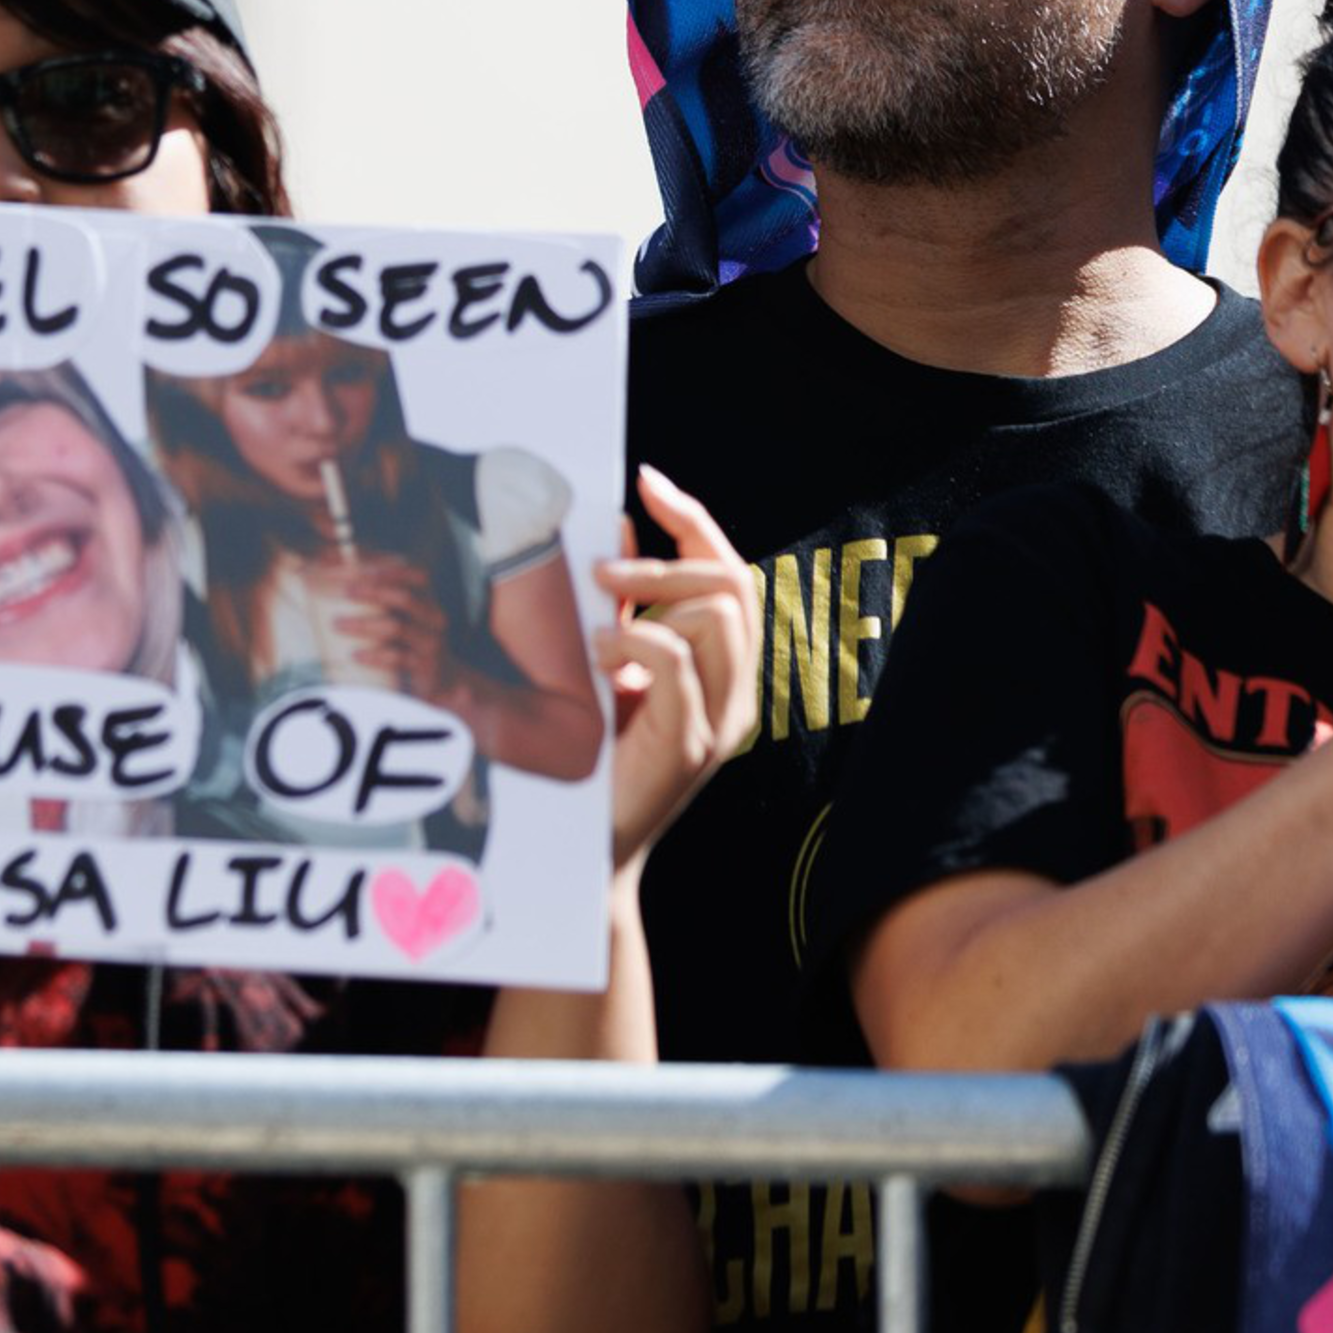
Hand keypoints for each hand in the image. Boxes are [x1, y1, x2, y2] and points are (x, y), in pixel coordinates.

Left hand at [327, 556, 447, 697]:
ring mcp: (430, 642)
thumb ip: (375, 591)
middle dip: (373, 592)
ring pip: (397, 628)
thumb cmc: (409, 640)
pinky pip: (398, 658)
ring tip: (338, 624)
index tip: (360, 568)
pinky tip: (355, 654)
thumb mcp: (400, 615)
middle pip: (404, 598)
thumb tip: (334, 559)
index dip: (391, 570)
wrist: (441, 679)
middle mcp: (432, 617)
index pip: (417, 575)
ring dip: (364, 624)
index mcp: (426, 600)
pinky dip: (374, 655)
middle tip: (345, 591)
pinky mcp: (424, 666)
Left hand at [587, 465, 757, 863]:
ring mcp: (722, 721)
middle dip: (665, 559)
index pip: (731, 573)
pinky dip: (634, 644)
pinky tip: (599, 660)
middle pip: (732, 584)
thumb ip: (622, 606)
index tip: (649, 480)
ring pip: (716, 615)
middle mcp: (737, 692)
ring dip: (649, 603)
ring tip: (596, 628)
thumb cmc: (600, 759)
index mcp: (724, 669)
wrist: (595, 853)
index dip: (694, 519)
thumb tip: (617, 526)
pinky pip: (678, 664)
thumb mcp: (611, 667)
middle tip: (601, 574)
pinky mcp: (692, 746)